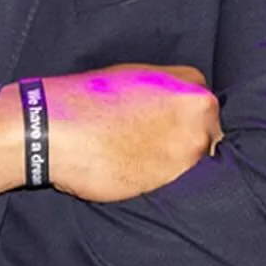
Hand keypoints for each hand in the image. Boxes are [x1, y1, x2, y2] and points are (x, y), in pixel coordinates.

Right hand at [40, 63, 220, 202]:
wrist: (57, 129)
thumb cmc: (91, 99)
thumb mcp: (138, 79)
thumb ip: (169, 94)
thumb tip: (180, 112)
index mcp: (194, 88)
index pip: (207, 111)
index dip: (186, 121)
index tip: (168, 127)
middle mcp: (200, 120)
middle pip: (208, 138)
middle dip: (186, 143)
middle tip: (152, 146)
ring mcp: (188, 153)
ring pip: (196, 165)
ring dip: (175, 165)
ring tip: (141, 159)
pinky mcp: (170, 183)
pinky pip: (176, 186)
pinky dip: (161, 182)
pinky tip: (136, 172)